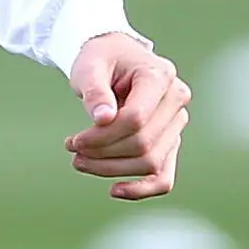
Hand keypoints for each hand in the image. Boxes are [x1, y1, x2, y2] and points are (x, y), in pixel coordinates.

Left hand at [65, 32, 189, 200]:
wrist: (115, 57)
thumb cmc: (100, 59)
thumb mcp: (89, 66)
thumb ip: (94, 89)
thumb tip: (102, 118)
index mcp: (160, 76)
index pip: (136, 119)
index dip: (102, 136)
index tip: (73, 139)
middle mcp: (176, 100)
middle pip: (142, 143)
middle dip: (102, 153)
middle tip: (72, 148)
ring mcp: (176, 123)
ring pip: (150, 162)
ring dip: (111, 169)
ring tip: (80, 161)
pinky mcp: (170, 141)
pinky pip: (164, 175)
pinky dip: (143, 189)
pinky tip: (115, 191)